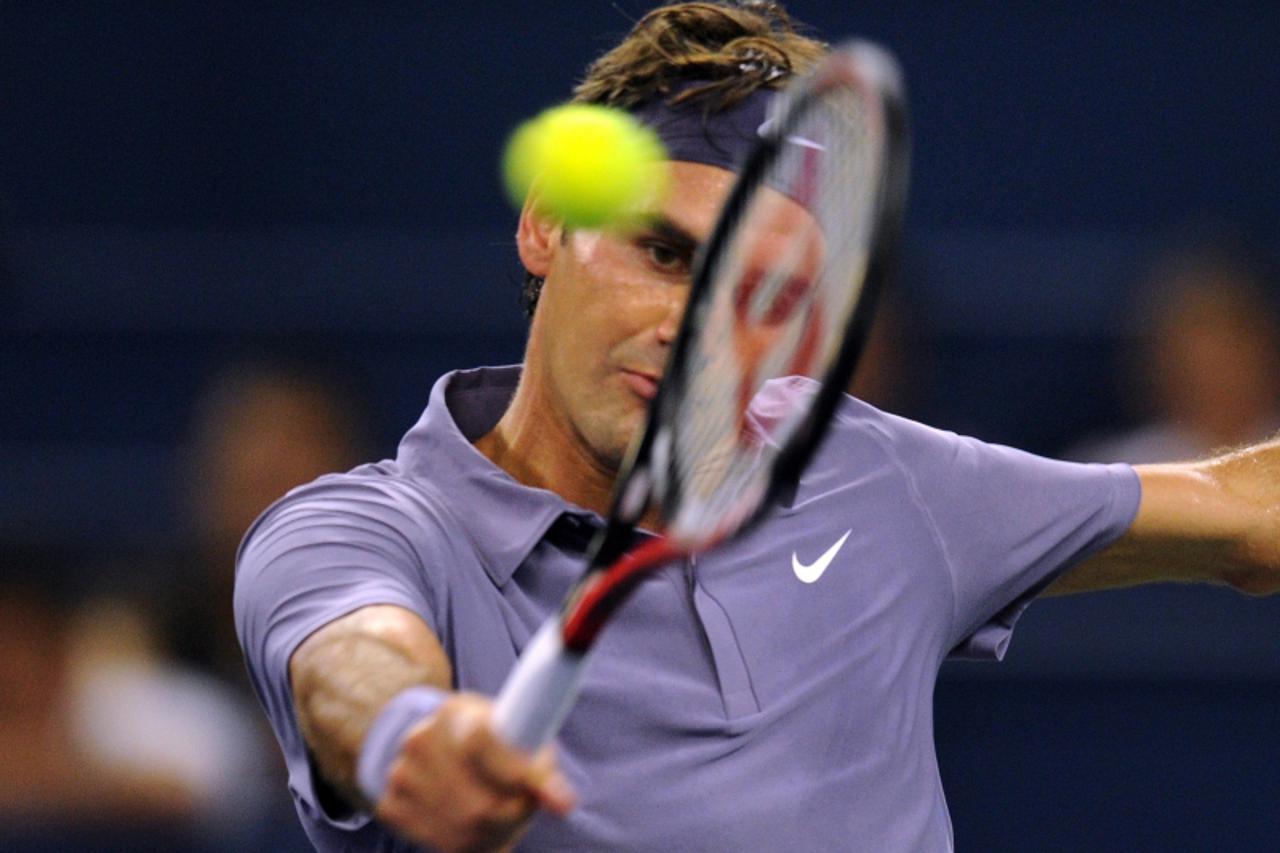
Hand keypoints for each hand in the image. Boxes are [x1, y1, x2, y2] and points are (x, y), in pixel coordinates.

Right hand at [373, 692, 575, 851]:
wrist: (444, 755)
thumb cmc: (497, 748)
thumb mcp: (521, 741)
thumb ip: (542, 771)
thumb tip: (563, 804)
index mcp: (458, 711)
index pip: (482, 741)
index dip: (520, 774)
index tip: (554, 800)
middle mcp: (421, 737)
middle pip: (478, 802)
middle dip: (510, 816)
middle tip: (521, 809)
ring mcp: (401, 772)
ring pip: (460, 827)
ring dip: (488, 833)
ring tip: (496, 815)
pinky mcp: (390, 803)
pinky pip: (435, 839)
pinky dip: (459, 841)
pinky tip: (466, 823)